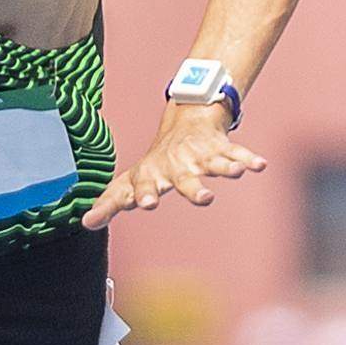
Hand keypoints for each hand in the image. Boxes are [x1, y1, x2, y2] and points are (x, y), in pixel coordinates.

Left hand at [81, 101, 265, 228]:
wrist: (185, 122)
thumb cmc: (156, 162)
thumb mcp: (131, 180)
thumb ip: (111, 202)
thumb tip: (86, 222)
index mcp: (154, 174)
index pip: (146, 186)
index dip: (145, 194)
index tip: (145, 204)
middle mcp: (177, 165)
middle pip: (184, 179)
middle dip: (193, 188)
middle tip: (204, 198)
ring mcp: (200, 157)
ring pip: (213, 163)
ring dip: (224, 168)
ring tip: (234, 173)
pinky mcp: (221, 150)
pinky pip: (237, 154)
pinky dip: (248, 159)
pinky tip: (259, 165)